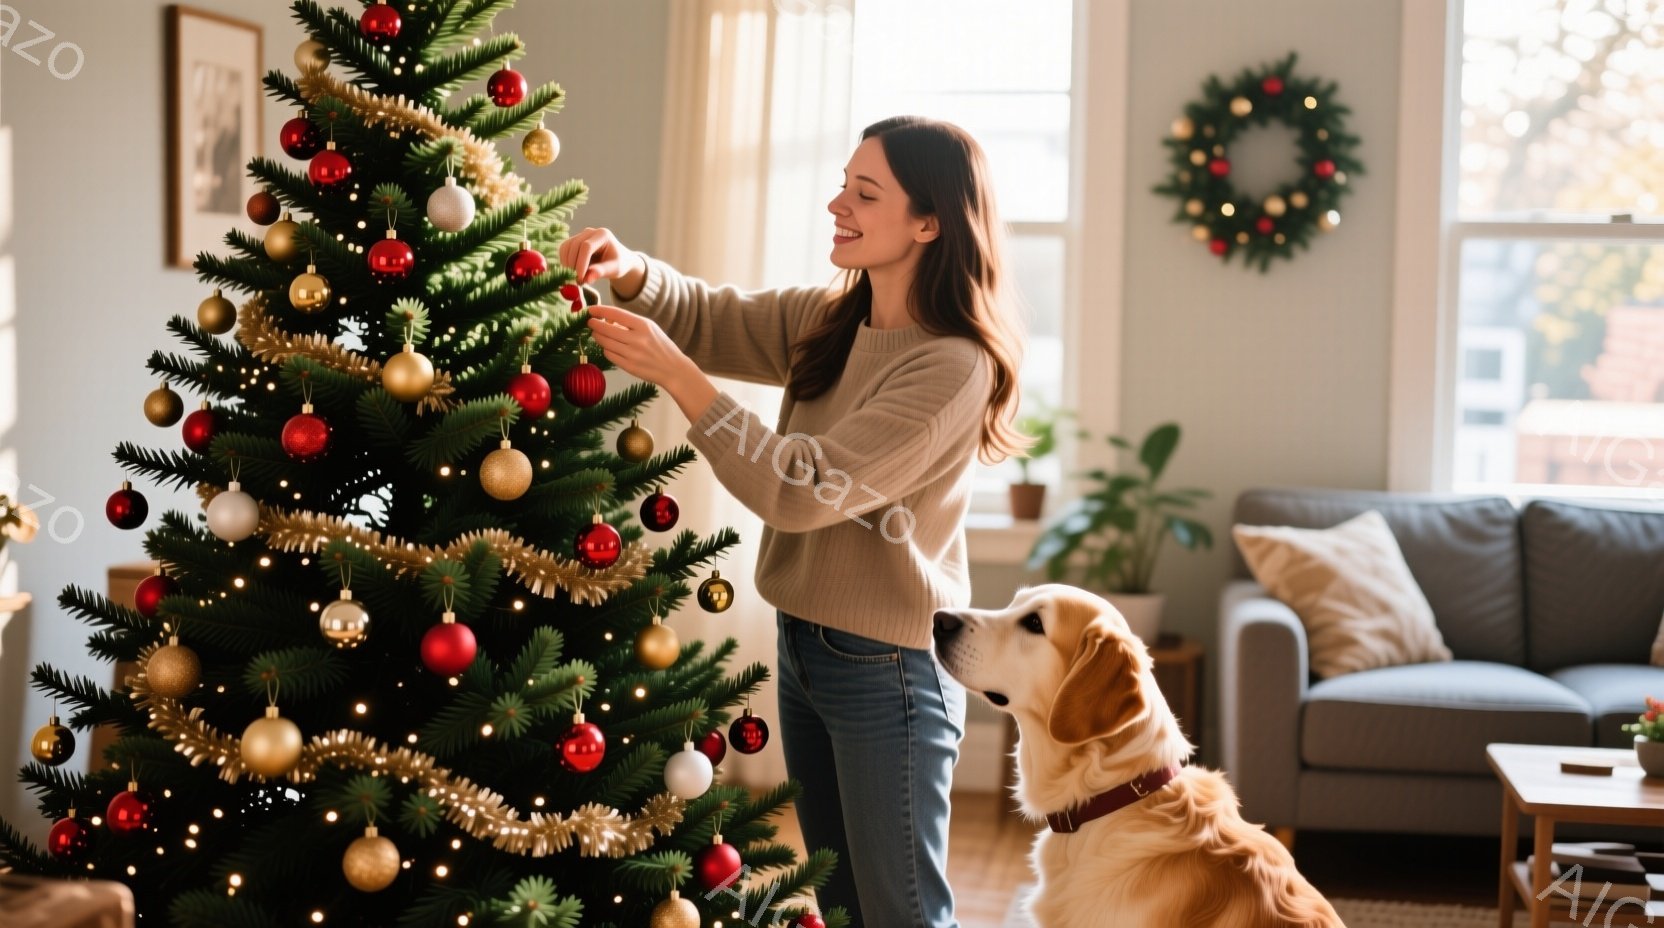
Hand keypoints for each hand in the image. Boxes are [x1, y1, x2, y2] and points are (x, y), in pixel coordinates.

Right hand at [559, 227, 643, 288]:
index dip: (581, 262)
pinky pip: (563, 250)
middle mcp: (590, 232)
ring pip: (566, 247)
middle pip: (575, 245)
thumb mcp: (615, 269)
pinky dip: (564, 262)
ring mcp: (580, 235)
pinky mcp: (573, 241)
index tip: (580, 278)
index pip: (587, 246)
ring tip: (576, 278)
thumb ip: (602, 272)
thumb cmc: (618, 264)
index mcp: (603, 235)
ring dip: (567, 264)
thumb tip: (588, 278)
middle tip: (577, 281)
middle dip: (573, 265)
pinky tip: (572, 272)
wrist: (616, 260)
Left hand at [586, 305, 718, 420]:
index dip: (601, 311)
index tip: (591, 310)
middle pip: (607, 329)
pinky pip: (609, 355)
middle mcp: (637, 339)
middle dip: (595, 324)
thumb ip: (630, 323)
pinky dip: (606, 349)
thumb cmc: (661, 346)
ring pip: (606, 342)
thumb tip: (607, 319)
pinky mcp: (629, 366)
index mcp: (644, 325)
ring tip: (596, 333)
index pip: (616, 314)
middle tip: (590, 322)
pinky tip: (607, 346)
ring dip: (598, 336)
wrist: (673, 369)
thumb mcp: (650, 328)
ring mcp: (632, 354)